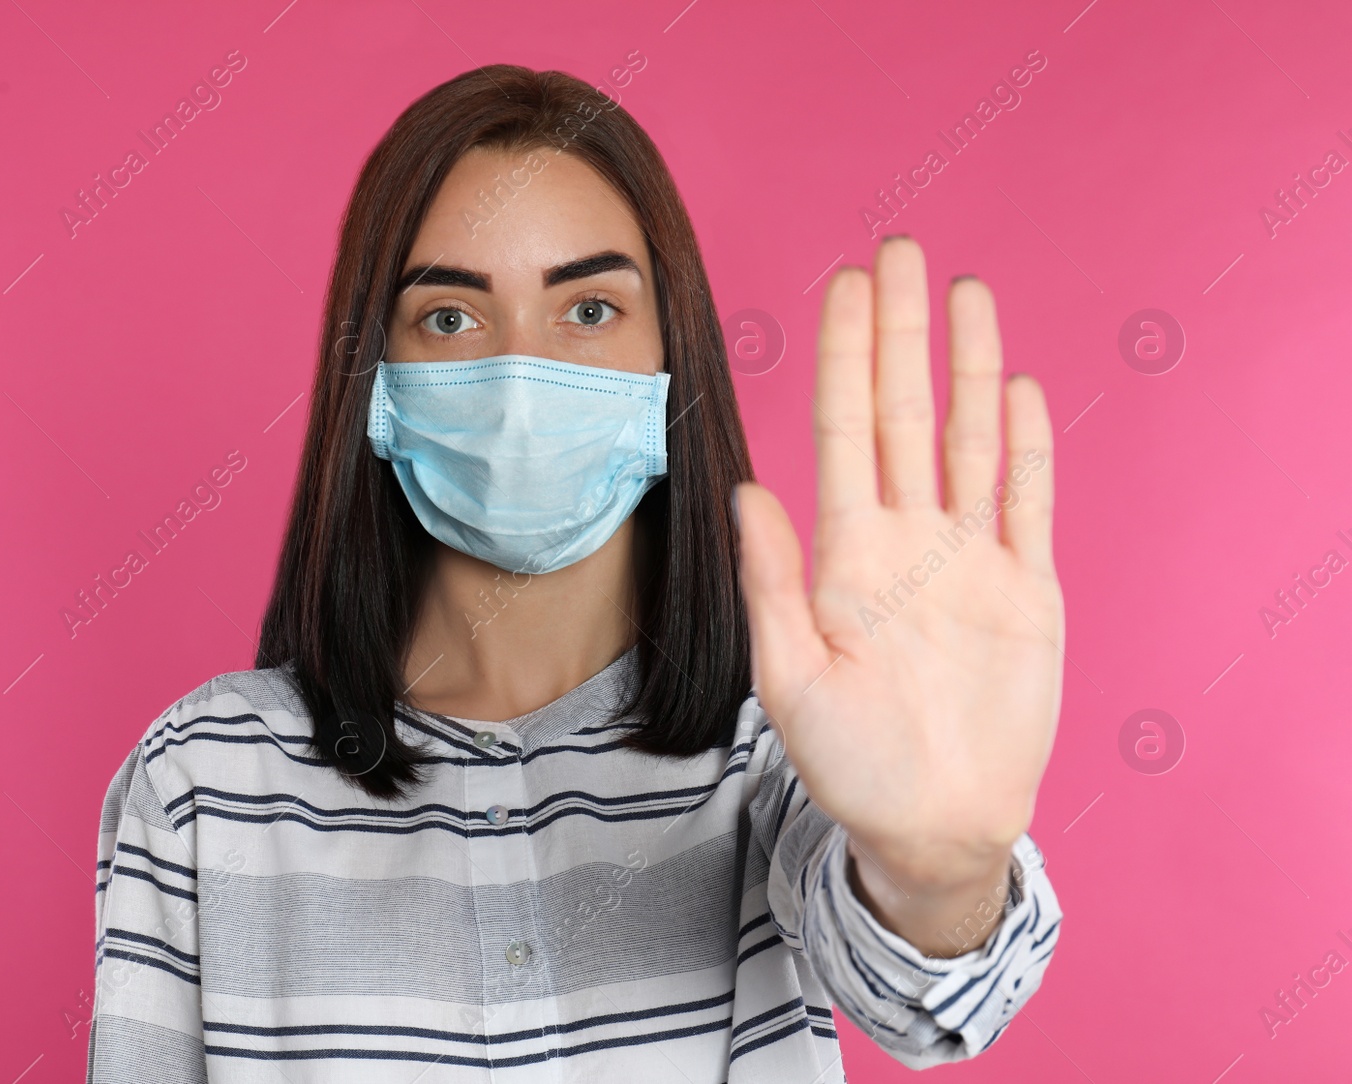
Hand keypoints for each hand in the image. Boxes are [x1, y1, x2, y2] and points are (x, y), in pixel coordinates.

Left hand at [734, 237, 1062, 897]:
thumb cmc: (850, 763)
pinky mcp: (1028, 593)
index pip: (842, 431)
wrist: (931, 827)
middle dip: (899, 334)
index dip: (844, 357)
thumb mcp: (791, 679)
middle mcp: (908, 540)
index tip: (843, 286)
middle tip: (898, 253)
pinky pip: (1028, 504)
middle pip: (906, 414)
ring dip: (969, 366)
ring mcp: (971, 561)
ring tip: (964, 293)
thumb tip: (745, 492)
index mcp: (846, 555)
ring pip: (970, 440)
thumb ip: (772, 584)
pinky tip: (1016, 386)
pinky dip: (1025, 448)